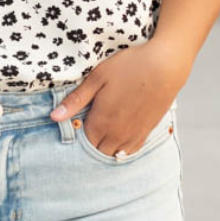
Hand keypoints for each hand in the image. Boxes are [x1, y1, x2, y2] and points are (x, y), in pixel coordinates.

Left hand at [50, 38, 190, 155]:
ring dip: (106, 148)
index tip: (76, 125)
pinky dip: (122, 149)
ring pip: (114, 154)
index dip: (77, 137)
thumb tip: (53, 117)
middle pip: (97, 151)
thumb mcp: (97, 78)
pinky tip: (119, 139)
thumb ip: (76, 100)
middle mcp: (117, 134)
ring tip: (102, 134)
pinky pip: (131, 151)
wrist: (165, 66)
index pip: (82, 143)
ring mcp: (133, 135)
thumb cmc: (129, 67)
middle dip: (90, 145)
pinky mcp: (146, 131)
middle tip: (88, 129)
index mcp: (101, 122)